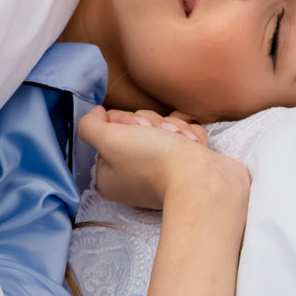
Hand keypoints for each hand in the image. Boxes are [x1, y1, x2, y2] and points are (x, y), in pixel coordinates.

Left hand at [76, 106, 248, 211]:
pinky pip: (184, 137)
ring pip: (163, 127)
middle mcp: (132, 175)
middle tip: (163, 137)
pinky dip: (191, 138)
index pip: (111, 128)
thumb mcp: (109, 139)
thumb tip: (97, 114)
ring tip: (183, 143)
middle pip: (139, 126)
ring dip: (175, 129)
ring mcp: (161, 171)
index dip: (126, 121)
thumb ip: (90, 125)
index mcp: (109, 174)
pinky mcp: (186, 166)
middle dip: (154, 124)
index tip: (139, 130)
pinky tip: (194, 147)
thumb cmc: (154, 160)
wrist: (205, 181)